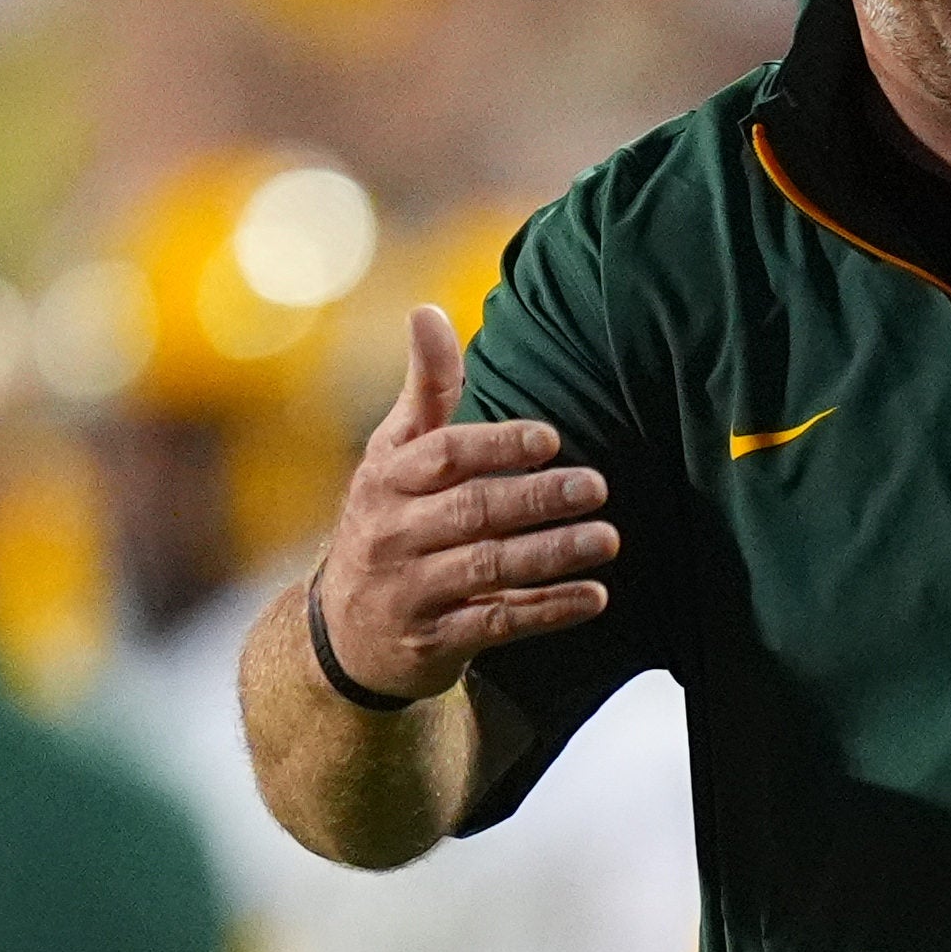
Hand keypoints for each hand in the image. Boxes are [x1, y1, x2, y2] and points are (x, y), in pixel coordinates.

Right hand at [312, 302, 618, 702]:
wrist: (343, 635)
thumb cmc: (387, 523)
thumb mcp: (394, 456)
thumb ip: (425, 390)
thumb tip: (426, 310)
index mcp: (387, 480)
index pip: (443, 455)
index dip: (496, 445)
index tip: (550, 438)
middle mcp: (394, 534)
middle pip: (472, 511)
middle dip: (536, 498)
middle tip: (596, 486)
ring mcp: (411, 591)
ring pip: (488, 568)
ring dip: (552, 554)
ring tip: (607, 539)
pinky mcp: (434, 641)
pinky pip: (496, 623)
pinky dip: (547, 612)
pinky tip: (594, 598)